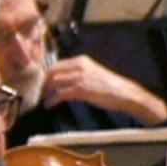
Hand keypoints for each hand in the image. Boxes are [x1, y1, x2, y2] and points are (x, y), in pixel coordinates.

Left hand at [38, 55, 166, 123]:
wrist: (125, 93)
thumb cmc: (112, 86)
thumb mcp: (94, 73)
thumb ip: (79, 73)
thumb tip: (65, 80)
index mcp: (82, 60)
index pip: (57, 64)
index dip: (48, 74)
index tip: (44, 83)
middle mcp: (79, 66)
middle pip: (52, 72)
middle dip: (44, 83)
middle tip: (42, 92)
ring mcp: (80, 77)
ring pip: (54, 82)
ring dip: (47, 92)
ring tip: (45, 100)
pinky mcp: (81, 90)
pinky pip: (60, 94)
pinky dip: (52, 100)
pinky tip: (50, 105)